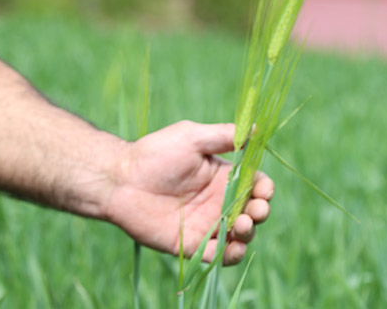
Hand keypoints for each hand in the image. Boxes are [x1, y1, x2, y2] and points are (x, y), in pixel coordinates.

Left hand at [103, 121, 273, 265]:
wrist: (121, 180)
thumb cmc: (155, 153)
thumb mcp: (192, 137)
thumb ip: (224, 135)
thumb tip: (256, 129)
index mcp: (223, 177)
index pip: (255, 185)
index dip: (265, 190)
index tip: (263, 190)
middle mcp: (219, 202)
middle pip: (252, 212)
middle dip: (260, 212)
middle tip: (253, 211)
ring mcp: (206, 225)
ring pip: (239, 237)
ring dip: (248, 234)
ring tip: (241, 226)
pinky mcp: (191, 245)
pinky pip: (217, 256)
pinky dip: (229, 256)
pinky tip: (231, 247)